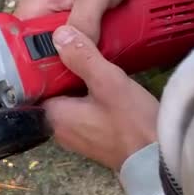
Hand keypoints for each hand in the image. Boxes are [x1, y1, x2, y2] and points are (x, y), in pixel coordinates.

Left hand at [43, 26, 158, 170]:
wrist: (158, 160)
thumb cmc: (133, 124)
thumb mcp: (108, 83)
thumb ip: (82, 58)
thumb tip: (59, 35)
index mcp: (52, 117)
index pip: (35, 84)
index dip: (42, 64)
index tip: (50, 44)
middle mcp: (57, 128)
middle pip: (51, 90)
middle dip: (61, 70)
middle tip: (72, 45)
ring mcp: (74, 134)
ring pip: (67, 98)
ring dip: (76, 81)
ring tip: (86, 56)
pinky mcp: (90, 135)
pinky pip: (81, 108)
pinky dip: (87, 94)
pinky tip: (99, 79)